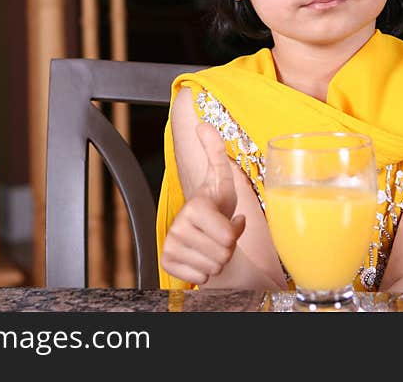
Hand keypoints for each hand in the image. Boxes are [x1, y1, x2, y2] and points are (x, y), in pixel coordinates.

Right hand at [160, 123, 245, 284]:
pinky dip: (205, 270)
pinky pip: (200, 278)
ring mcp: (170, 247)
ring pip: (213, 268)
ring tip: (211, 241)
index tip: (229, 219)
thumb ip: (216, 151)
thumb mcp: (222, 178)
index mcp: (195, 207)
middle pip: (222, 255)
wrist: (202, 228)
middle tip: (220, 233)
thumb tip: (205, 124)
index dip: (235, 231)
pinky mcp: (167, 263)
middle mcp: (178, 227)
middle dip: (227, 246)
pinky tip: (201, 254)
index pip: (228, 238)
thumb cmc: (216, 203)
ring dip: (218, 258)